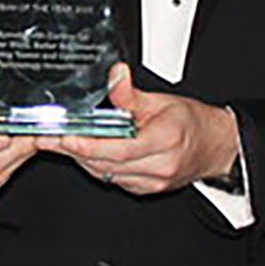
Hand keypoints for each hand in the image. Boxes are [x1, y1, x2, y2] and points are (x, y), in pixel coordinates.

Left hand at [51, 65, 239, 195]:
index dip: (87, 144)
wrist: (215, 147)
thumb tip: (115, 76)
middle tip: (49, 137)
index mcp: (165, 140)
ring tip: (62, 142)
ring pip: (105, 173)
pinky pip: (112, 179)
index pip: (118, 148)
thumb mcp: (163, 100)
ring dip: (82, 158)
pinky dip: (97, 166)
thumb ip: (131, 95)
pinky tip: (87, 152)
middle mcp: (159, 166)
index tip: (64, 136)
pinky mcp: (145, 189)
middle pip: (106, 163)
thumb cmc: (192, 122)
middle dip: (75, 149)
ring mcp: (152, 181)